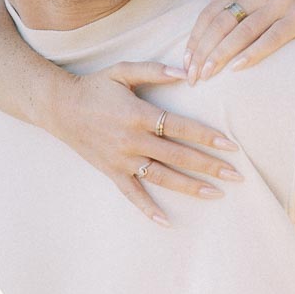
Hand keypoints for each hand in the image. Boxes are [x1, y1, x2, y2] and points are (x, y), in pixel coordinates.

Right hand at [54, 61, 242, 225]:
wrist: (58, 108)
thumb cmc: (93, 87)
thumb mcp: (121, 71)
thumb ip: (153, 70)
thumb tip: (186, 73)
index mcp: (138, 114)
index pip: (180, 127)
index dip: (207, 137)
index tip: (231, 146)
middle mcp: (132, 140)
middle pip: (178, 156)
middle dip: (209, 166)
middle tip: (237, 175)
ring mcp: (122, 159)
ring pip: (162, 177)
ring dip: (190, 187)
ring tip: (216, 194)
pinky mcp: (111, 172)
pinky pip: (132, 195)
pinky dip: (148, 210)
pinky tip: (167, 223)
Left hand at [184, 0, 294, 82]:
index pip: (210, 13)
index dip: (195, 38)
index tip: (185, 62)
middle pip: (220, 23)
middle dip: (202, 52)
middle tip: (192, 77)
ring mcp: (278, 2)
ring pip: (241, 31)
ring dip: (220, 56)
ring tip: (207, 76)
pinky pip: (271, 37)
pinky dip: (252, 53)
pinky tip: (237, 69)